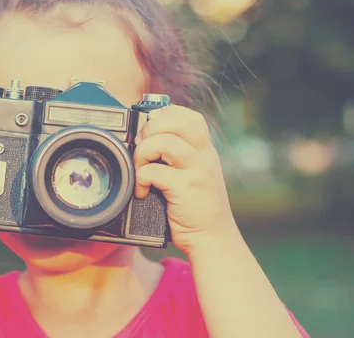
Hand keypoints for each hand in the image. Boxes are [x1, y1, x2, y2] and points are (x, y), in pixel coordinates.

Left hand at [133, 105, 236, 253]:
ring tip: (140, 168)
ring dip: (142, 152)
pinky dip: (140, 179)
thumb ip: (179, 156)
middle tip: (142, 146)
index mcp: (205, 150)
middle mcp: (204, 156)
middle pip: (177, 121)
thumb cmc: (197, 207)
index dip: (166, 115)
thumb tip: (147, 137)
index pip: (189, 117)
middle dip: (151, 129)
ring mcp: (196, 171)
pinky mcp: (185, 188)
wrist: (213, 238)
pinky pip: (154, 171)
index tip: (151, 129)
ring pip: (163, 142)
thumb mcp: (196, 175)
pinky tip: (141, 190)